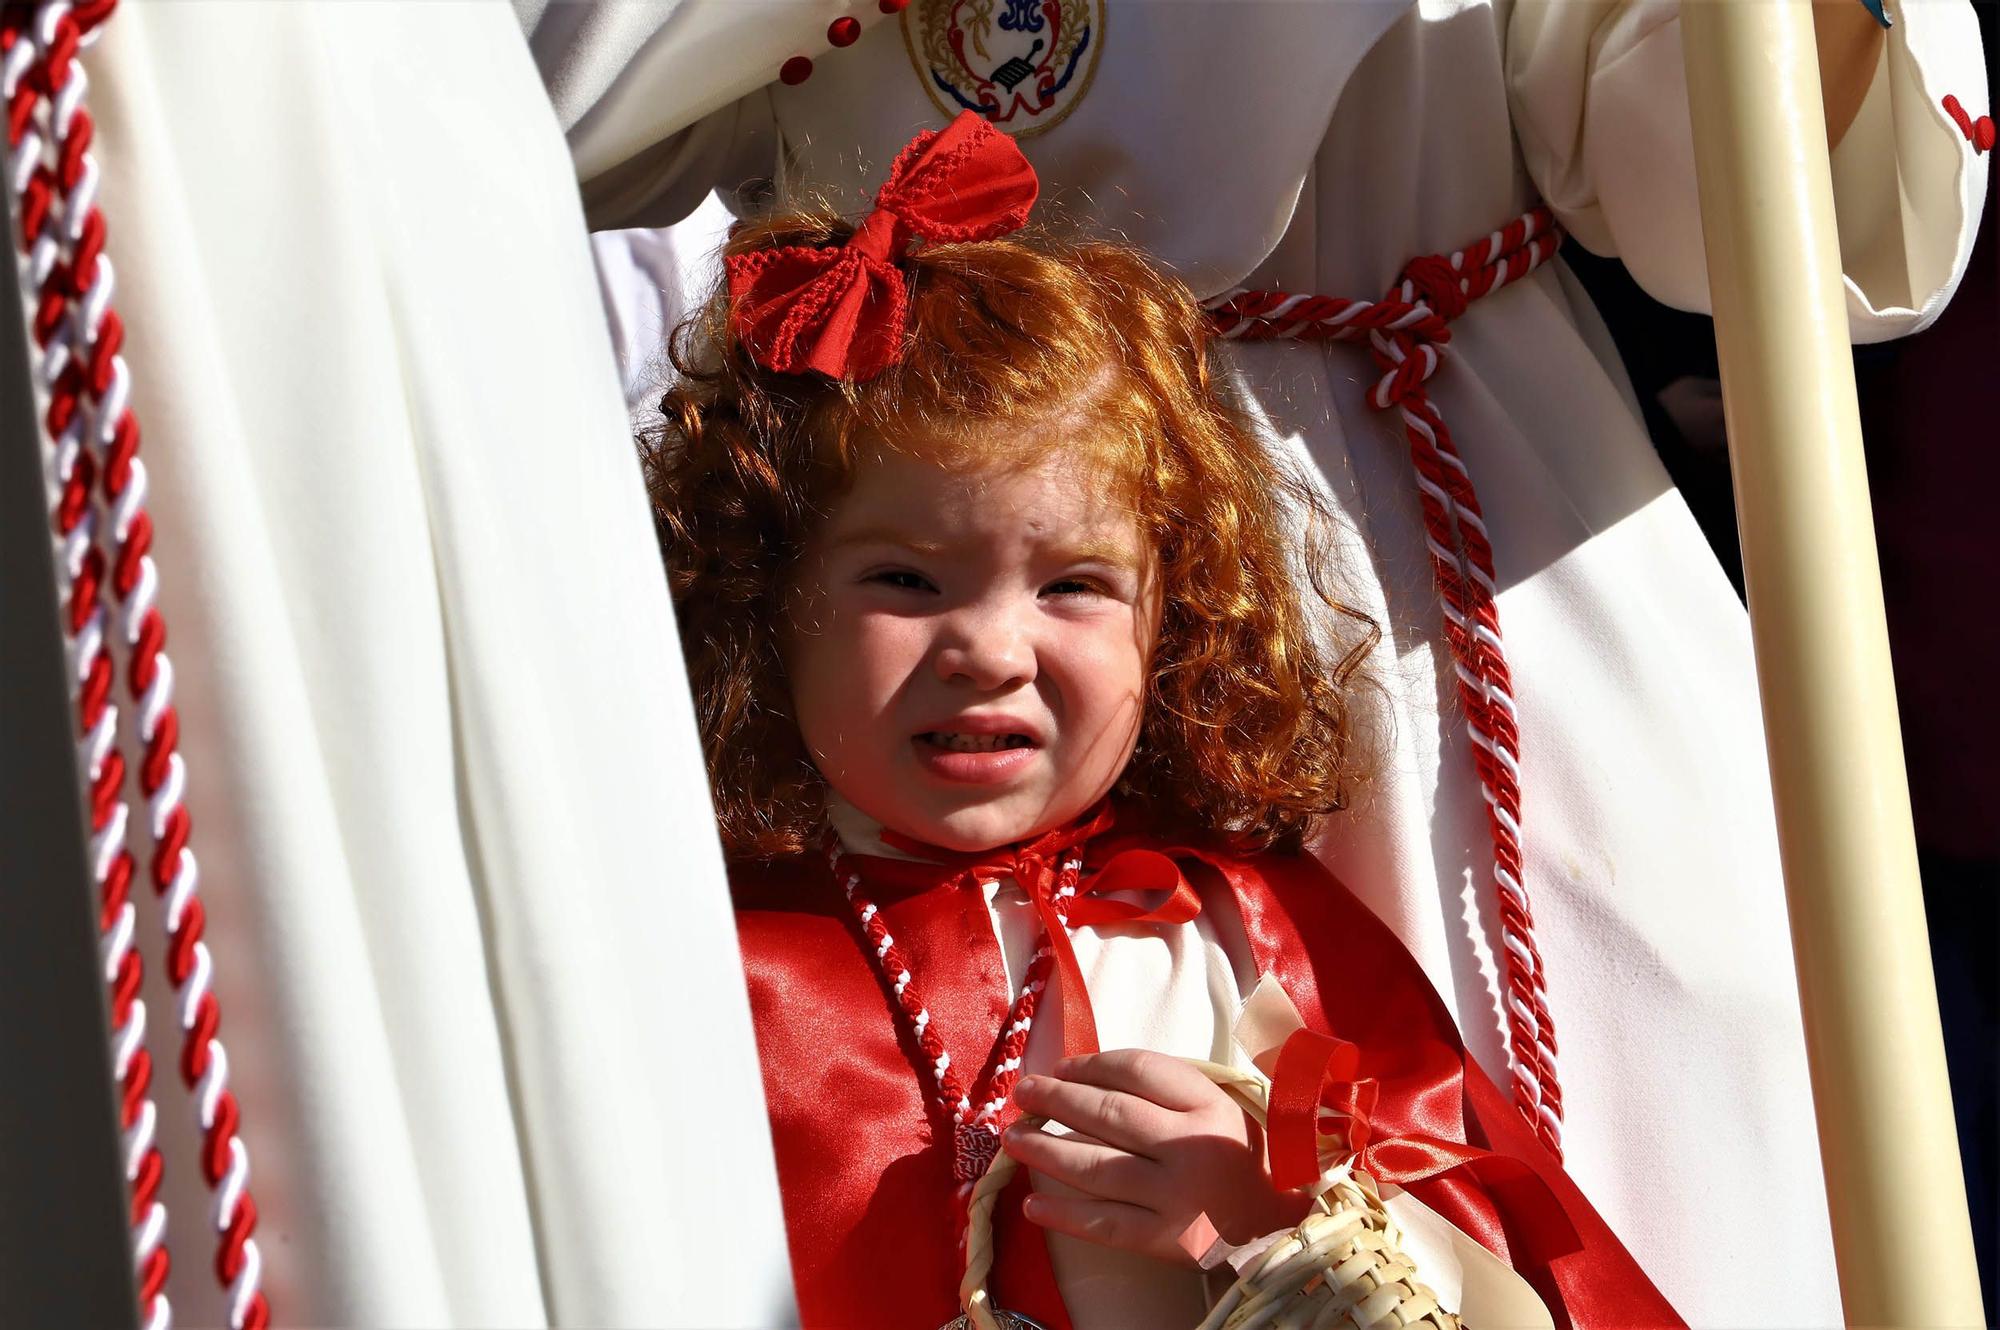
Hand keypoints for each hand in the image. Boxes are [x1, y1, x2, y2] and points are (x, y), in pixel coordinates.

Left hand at [1002, 1049, 1309, 1265]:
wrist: (1273, 1224)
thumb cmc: (1233, 1155)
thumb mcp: (1214, 1106)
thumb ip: (1162, 1089)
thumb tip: (1082, 1077)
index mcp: (1207, 1105)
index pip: (1136, 1070)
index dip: (1090, 1065)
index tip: (1062, 1068)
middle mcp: (1190, 1147)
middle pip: (1109, 1115)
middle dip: (1056, 1100)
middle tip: (1023, 1093)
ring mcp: (1176, 1197)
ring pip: (1097, 1168)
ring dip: (1047, 1152)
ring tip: (1014, 1141)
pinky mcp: (1165, 1240)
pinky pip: (1104, 1224)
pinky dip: (1064, 1215)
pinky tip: (1033, 1205)